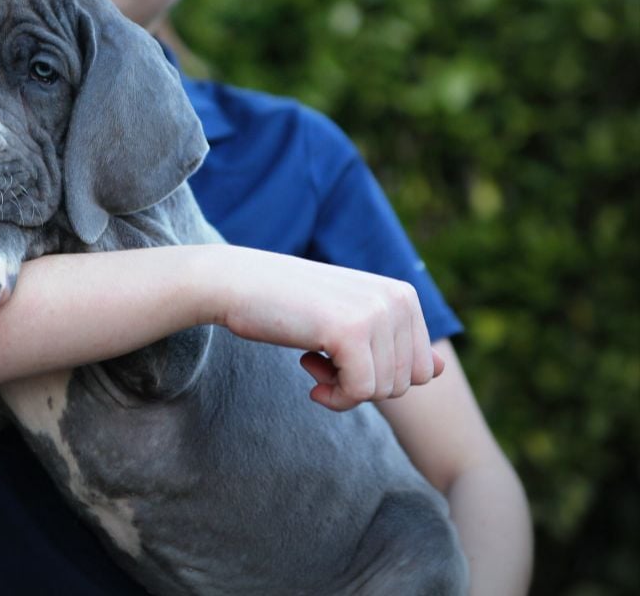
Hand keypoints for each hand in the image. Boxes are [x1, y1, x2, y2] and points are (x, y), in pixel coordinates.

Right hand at [207, 246, 443, 410]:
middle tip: (322, 360)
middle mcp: (398, 300)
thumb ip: (396, 343)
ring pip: (382, 392)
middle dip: (361, 385)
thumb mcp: (349, 320)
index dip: (378, 377)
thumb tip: (441, 370)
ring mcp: (376, 314)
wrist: (238, 283)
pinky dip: (333, 397)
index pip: (421, 371)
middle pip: (404, 385)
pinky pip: (359, 392)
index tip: (341, 357)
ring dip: (342, 390)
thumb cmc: (288, 304)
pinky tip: (305, 370)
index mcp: (404, 295)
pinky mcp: (350, 332)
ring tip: (312, 358)